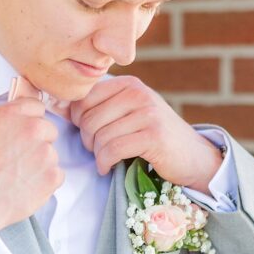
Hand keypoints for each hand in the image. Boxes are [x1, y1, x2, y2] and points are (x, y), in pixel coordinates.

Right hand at [0, 98, 63, 230]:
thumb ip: (1, 117)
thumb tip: (13, 118)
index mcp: (14, 115)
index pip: (37, 107)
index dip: (30, 121)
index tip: (26, 132)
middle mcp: (33, 129)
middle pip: (48, 130)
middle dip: (37, 143)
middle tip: (20, 158)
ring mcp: (45, 153)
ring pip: (52, 155)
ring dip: (41, 164)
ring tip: (19, 176)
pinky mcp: (52, 176)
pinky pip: (57, 176)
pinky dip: (46, 182)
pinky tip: (27, 186)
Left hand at [69, 75, 222, 189]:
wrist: (193, 157)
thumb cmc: (154, 137)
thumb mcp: (131, 113)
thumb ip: (103, 107)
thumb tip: (59, 107)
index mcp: (129, 84)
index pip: (84, 97)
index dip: (77, 119)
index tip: (87, 134)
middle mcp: (139, 93)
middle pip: (89, 118)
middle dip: (87, 140)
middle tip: (97, 150)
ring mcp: (147, 113)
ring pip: (100, 136)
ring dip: (97, 154)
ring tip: (106, 159)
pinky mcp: (153, 136)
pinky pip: (112, 150)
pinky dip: (105, 163)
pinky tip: (108, 168)